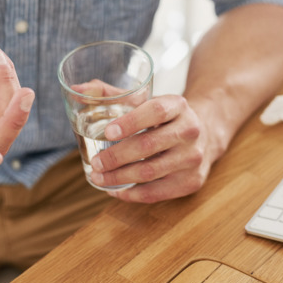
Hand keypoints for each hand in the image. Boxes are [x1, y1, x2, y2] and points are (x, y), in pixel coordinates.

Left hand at [89, 95, 217, 202]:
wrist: (204, 134)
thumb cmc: (164, 118)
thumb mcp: (145, 101)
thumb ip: (112, 94)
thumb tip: (78, 88)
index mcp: (178, 105)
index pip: (156, 111)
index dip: (130, 122)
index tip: (107, 133)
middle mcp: (190, 130)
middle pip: (148, 145)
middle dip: (116, 157)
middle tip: (95, 163)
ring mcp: (193, 158)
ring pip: (150, 172)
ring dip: (119, 177)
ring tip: (98, 177)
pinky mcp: (192, 181)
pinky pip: (157, 192)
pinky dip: (132, 194)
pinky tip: (116, 190)